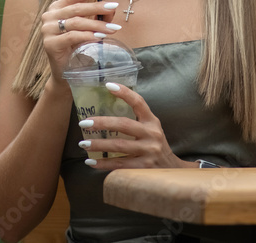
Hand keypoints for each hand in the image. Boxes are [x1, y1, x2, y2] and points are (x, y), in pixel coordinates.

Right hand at [41, 0, 120, 80]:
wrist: (64, 72)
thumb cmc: (76, 47)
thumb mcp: (88, 29)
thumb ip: (97, 17)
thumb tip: (112, 8)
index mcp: (57, 9)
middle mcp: (49, 16)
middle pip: (77, 8)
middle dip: (97, 7)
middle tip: (113, 7)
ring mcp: (47, 30)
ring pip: (76, 22)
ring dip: (96, 24)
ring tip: (112, 28)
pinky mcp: (50, 44)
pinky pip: (72, 36)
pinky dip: (87, 36)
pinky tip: (99, 37)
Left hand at [76, 82, 196, 169]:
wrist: (171, 169)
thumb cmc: (155, 145)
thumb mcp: (151, 128)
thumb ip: (136, 119)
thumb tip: (107, 106)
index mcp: (152, 121)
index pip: (139, 102)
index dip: (125, 93)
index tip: (108, 85)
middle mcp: (151, 134)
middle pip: (123, 124)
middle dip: (102, 123)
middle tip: (83, 123)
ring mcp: (148, 152)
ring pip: (119, 146)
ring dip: (98, 144)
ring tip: (83, 143)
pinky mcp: (143, 168)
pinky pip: (119, 164)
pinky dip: (103, 163)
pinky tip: (90, 162)